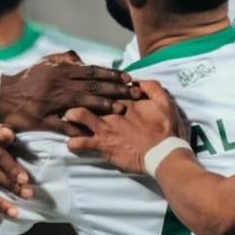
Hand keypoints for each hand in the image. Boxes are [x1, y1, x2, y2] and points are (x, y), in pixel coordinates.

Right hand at [0, 52, 137, 132]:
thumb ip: (65, 59)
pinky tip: (94, 130)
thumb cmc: (27, 79)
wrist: (2, 95)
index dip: (111, 75)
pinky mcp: (42, 119)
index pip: (92, 72)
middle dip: (115, 90)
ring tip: (121, 109)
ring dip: (103, 106)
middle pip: (92, 87)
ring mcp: (50, 102)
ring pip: (82, 103)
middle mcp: (58, 85)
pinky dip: (78, 126)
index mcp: (60, 71)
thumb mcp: (45, 62)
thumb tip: (82, 60)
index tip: (128, 79)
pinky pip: (63, 124)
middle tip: (134, 94)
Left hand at [65, 80, 186, 173]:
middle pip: (85, 96)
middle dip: (76, 97)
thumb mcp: (164, 102)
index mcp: (124, 100)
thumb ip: (151, 87)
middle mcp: (111, 111)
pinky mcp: (102, 145)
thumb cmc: (165, 129)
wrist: (164, 153)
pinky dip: (73, 143)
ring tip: (69, 121)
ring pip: (76, 115)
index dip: (94, 87)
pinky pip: (78, 143)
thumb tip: (136, 81)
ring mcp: (104, 128)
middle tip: (72, 102)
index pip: (103, 87)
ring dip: (70, 117)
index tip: (88, 90)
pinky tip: (72, 144)